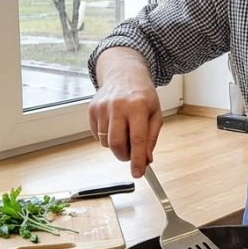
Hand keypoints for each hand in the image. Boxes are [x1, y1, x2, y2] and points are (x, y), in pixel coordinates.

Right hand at [88, 48, 162, 176]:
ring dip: (116, 145)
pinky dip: (106, 137)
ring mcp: (102, 107)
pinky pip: (97, 135)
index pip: (137, 140)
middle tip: (131, 154)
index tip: (138, 173)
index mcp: (138, 106)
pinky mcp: (92, 110)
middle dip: (124, 156)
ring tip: (124, 131)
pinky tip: (114, 124)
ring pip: (106, 142)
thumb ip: (151, 138)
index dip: (137, 160)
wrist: (124, 75)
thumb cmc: (142, 96)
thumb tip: (145, 159)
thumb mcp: (155, 114)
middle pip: (117, 144)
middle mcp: (118, 106)